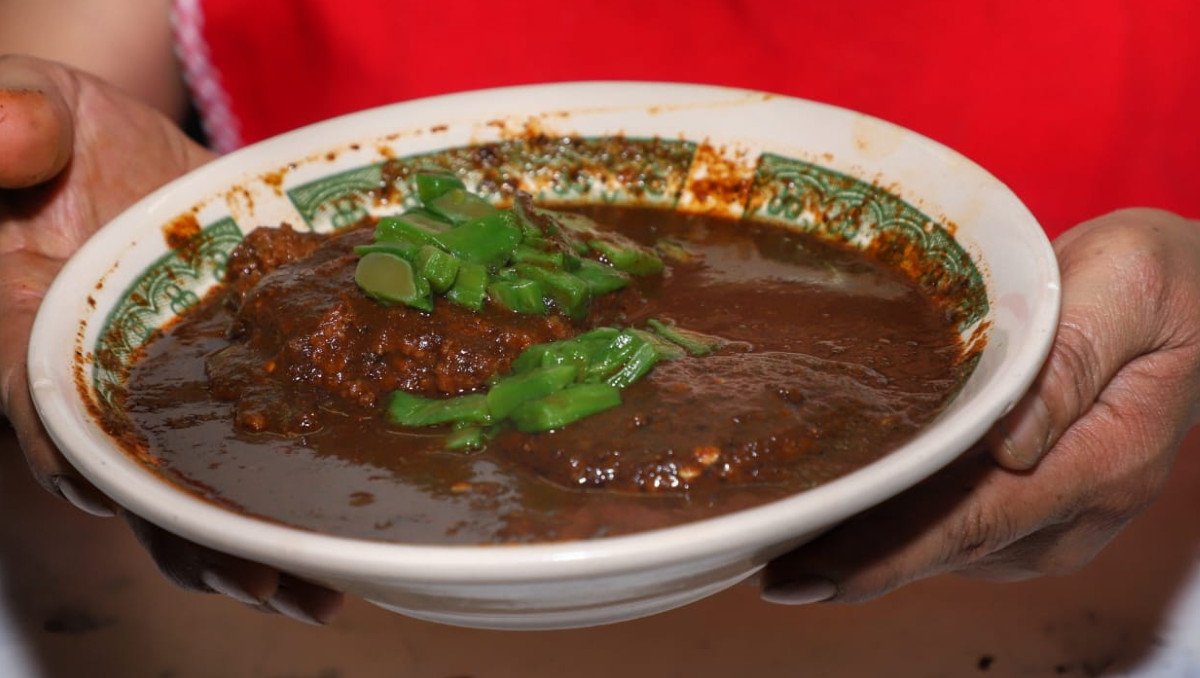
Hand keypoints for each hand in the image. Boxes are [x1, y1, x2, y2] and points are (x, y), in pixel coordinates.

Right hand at [0, 55, 341, 623]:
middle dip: (190, 537)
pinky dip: (301, 496)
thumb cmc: (54, 134)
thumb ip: (10, 120)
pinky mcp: (247, 382)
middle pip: (134, 480)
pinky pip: (267, 450)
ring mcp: (175, 398)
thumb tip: (12, 137)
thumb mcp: (27, 107)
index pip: (38, 398)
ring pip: (200, 491)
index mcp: (28, 329)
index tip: (113, 491)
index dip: (72, 447)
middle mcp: (102, 387)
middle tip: (261, 580)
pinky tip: (347, 542)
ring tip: (313, 590)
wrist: (126, 153)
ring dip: (249, 546)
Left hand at [761, 208, 1199, 602]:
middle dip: (851, 559)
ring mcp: (1052, 519)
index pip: (976, 517)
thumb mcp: (1130, 286)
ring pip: (941, 542)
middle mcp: (1073, 509)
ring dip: (865, 542)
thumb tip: (1010, 440)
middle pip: (943, 543)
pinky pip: (952, 525)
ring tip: (785, 534)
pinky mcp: (1031, 510)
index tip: (811, 573)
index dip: (887, 551)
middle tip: (763, 562)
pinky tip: (840, 510)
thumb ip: (1074, 358)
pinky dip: (892, 522)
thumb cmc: (1163, 284)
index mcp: (1102, 459)